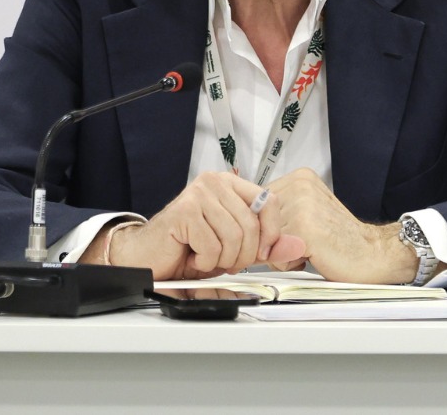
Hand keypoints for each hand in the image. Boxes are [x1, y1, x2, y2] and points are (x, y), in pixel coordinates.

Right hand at [83, 171, 304, 279]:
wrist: (147, 257)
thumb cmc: (188, 249)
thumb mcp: (236, 247)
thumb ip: (266, 245)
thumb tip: (299, 246)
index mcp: (231, 184)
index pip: (269, 202)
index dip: (271, 232)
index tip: (263, 252)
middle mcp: (215, 183)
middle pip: (252, 224)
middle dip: (243, 254)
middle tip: (227, 262)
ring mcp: (199, 194)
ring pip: (234, 236)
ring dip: (223, 259)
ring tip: (207, 258)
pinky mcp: (184, 211)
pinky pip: (212, 245)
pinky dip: (205, 261)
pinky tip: (192, 256)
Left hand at [266, 168, 418, 282]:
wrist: (373, 253)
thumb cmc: (340, 238)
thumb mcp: (306, 214)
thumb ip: (276, 214)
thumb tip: (240, 226)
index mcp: (300, 178)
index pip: (255, 206)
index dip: (267, 228)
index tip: (290, 233)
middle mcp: (299, 186)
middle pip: (257, 223)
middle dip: (273, 241)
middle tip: (305, 241)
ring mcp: (302, 205)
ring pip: (264, 240)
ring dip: (281, 253)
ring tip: (310, 248)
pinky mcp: (304, 228)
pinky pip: (275, 255)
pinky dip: (290, 263)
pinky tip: (313, 255)